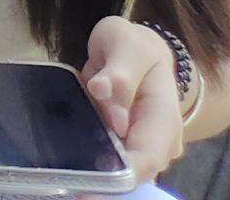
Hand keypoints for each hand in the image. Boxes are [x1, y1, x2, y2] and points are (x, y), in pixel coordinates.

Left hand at [83, 16, 186, 180]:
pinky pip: (109, 162)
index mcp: (163, 119)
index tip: (86, 188)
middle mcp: (158, 141)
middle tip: (68, 185)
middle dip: (104, 184)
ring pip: (121, 172)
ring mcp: (142, 146)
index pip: (146, 160)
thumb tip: (111, 109)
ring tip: (65, 179)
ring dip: (97, 179)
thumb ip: (119, 75)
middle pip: (134, 174)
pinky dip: (93, 168)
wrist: (135, 48)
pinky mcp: (125, 145)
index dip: (120, 178)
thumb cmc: (132, 45)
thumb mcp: (124, 46)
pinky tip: (70, 170)